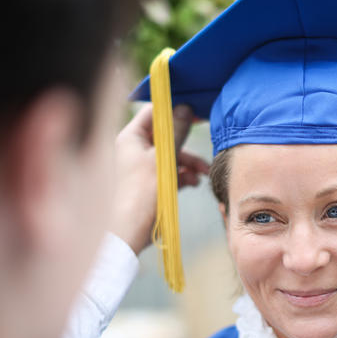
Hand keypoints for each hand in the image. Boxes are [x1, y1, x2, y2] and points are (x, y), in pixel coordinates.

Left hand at [110, 104, 209, 253]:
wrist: (132, 229)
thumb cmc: (142, 192)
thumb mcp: (163, 159)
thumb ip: (176, 133)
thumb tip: (185, 108)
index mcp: (131, 137)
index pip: (153, 112)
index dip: (174, 110)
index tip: (195, 113)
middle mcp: (136, 148)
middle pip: (167, 136)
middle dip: (188, 145)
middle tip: (205, 146)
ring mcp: (144, 165)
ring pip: (173, 155)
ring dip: (190, 162)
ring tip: (203, 174)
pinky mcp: (152, 181)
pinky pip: (172, 171)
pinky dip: (184, 174)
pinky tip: (194, 183)